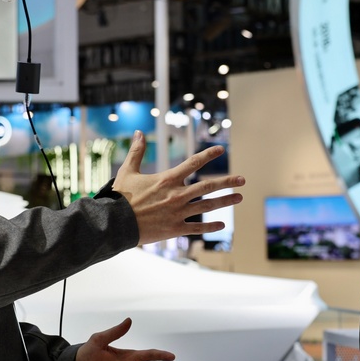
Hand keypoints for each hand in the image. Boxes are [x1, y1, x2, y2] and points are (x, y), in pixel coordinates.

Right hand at [111, 131, 244, 244]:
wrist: (116, 223)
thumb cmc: (121, 197)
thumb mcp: (128, 171)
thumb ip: (137, 152)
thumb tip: (139, 132)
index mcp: (168, 179)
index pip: (193, 163)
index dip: (209, 155)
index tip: (221, 150)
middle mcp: (177, 195)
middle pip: (208, 186)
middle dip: (227, 182)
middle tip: (242, 180)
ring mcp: (178, 212)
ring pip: (207, 206)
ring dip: (225, 201)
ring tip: (239, 197)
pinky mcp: (175, 228)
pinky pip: (197, 228)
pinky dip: (210, 227)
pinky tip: (222, 225)